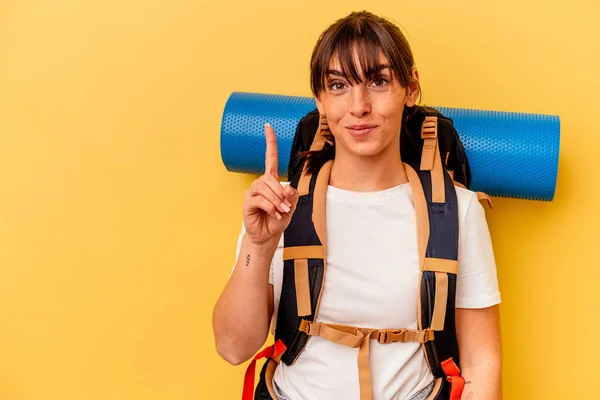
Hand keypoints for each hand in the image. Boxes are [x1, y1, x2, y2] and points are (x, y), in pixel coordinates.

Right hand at [243, 123, 298, 245]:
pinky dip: (270, 207)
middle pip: (272, 178)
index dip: (270, 142)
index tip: (268, 126)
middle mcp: (261, 183)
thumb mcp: (290, 207)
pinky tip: (273, 214)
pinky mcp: (247, 201)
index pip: (270, 157)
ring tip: (279, 212)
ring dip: (277, 202)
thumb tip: (288, 188)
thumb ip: (292, 197)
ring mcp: (253, 191)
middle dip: (281, 194)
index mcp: (271, 180)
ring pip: (266, 188)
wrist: (267, 235)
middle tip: (285, 208)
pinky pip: (261, 199)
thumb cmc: (277, 219)